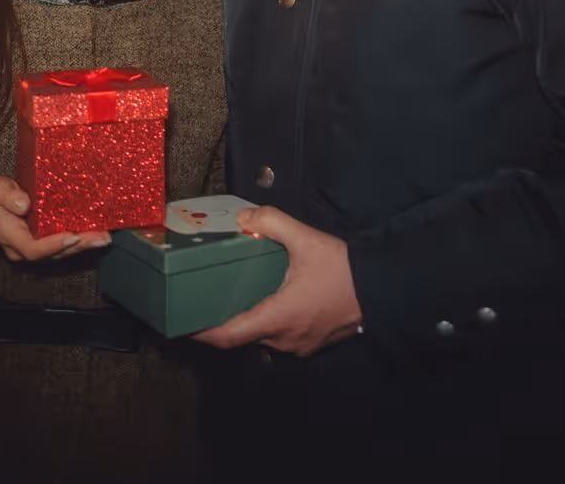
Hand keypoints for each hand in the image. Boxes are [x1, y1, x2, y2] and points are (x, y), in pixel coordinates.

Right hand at [0, 177, 109, 262]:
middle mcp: (25, 248)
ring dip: (85, 245)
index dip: (53, 245)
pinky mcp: (46, 240)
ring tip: (104, 237)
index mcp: (11, 237)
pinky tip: (99, 233)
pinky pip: (65, 244)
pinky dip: (82, 239)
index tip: (72, 234)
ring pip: (62, 251)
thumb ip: (7, 196)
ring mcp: (37, 247)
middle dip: (78, 246)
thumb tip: (25, 205)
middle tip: (100, 237)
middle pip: (54, 254)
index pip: (33, 249)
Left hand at [194, 206, 361, 356]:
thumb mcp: (305, 238)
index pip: (229, 335)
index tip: (183, 323)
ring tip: (235, 295)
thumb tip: (243, 218)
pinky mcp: (312, 344)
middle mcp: (284, 340)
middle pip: (244, 335)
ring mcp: (299, 346)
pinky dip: (268, 322)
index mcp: (277, 317)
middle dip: (224, 320)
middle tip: (207, 298)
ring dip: (248, 320)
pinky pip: (280, 337)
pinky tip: (268, 300)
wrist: (381, 288)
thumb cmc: (341, 268)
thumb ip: (272, 222)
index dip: (203, 332)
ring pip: (262, 337)